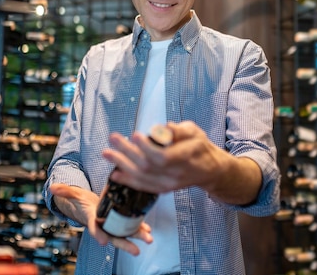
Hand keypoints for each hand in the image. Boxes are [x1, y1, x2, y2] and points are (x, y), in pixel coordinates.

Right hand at [49, 183, 152, 254]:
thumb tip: (52, 187)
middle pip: (114, 236)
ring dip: (138, 236)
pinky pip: (130, 226)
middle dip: (125, 244)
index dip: (98, 234)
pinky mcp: (119, 220)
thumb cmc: (81, 201)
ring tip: (149, 239)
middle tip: (136, 250)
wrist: (87, 206)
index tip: (103, 241)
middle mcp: (103, 225)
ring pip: (125, 233)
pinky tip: (149, 230)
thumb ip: (65, 191)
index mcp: (91, 219)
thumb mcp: (73, 194)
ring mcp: (112, 224)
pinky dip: (140, 228)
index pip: (94, 228)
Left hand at [102, 121, 219, 192]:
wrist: (209, 171)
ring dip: (122, 164)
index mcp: (185, 157)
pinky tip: (115, 174)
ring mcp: (168, 184)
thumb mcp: (195, 132)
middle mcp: (176, 174)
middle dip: (127, 152)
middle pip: (147, 166)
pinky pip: (143, 186)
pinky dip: (128, 180)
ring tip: (107, 153)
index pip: (162, 157)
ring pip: (142, 177)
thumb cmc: (200, 148)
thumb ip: (179, 130)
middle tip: (113, 138)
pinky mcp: (163, 189)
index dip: (146, 148)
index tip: (135, 135)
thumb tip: (164, 128)